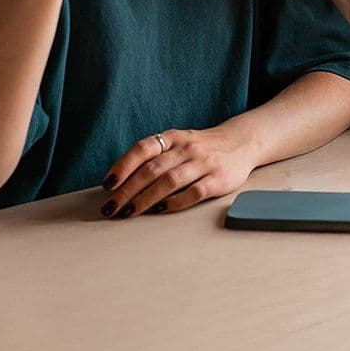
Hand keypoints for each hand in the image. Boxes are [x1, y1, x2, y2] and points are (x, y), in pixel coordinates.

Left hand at [98, 126, 255, 217]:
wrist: (241, 143)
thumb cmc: (201, 147)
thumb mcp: (178, 143)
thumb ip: (155, 157)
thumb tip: (121, 181)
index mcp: (173, 138)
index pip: (143, 149)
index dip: (123, 166)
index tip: (108, 184)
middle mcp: (187, 149)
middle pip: (152, 170)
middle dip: (127, 190)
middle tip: (111, 207)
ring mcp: (204, 163)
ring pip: (169, 182)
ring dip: (145, 199)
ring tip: (129, 212)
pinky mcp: (218, 179)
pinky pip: (194, 193)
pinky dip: (175, 203)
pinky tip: (161, 210)